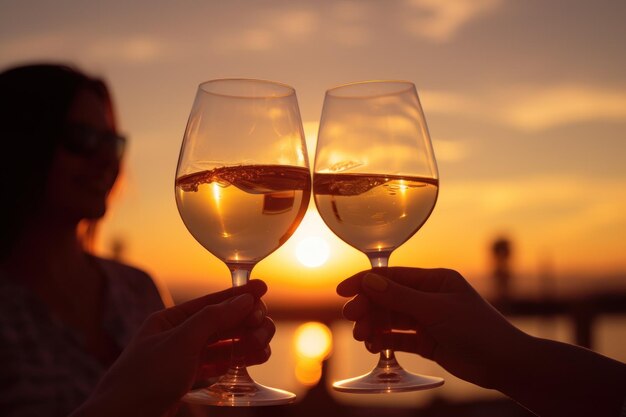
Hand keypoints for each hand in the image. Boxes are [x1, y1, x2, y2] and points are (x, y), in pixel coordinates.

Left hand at [72, 280, 273, 416]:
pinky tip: (253, 359)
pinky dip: (236, 361)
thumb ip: (213, 319)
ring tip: (263, 346)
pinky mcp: (185, 380)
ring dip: (245, 343)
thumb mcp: (181, 342)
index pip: (211, 301)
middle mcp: (176, 336)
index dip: (238, 294)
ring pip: (222, 345)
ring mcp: (181, 359)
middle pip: (220, 323)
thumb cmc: (143, 379)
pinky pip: (217, 365)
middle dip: (245, 322)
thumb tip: (243, 300)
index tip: (263, 287)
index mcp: (169, 320)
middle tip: (264, 326)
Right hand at [337, 268, 526, 388]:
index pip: (392, 277)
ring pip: (392, 319)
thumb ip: (400, 296)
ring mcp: (428, 319)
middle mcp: (429, 297)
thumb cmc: (477, 330)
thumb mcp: (435, 310)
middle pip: (388, 298)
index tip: (342, 291)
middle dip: (368, 307)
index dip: (365, 282)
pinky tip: (373, 345)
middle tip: (351, 318)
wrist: (506, 364)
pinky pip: (400, 337)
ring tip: (362, 336)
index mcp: (434, 280)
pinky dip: (385, 340)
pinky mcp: (428, 341)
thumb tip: (368, 281)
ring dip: (374, 325)